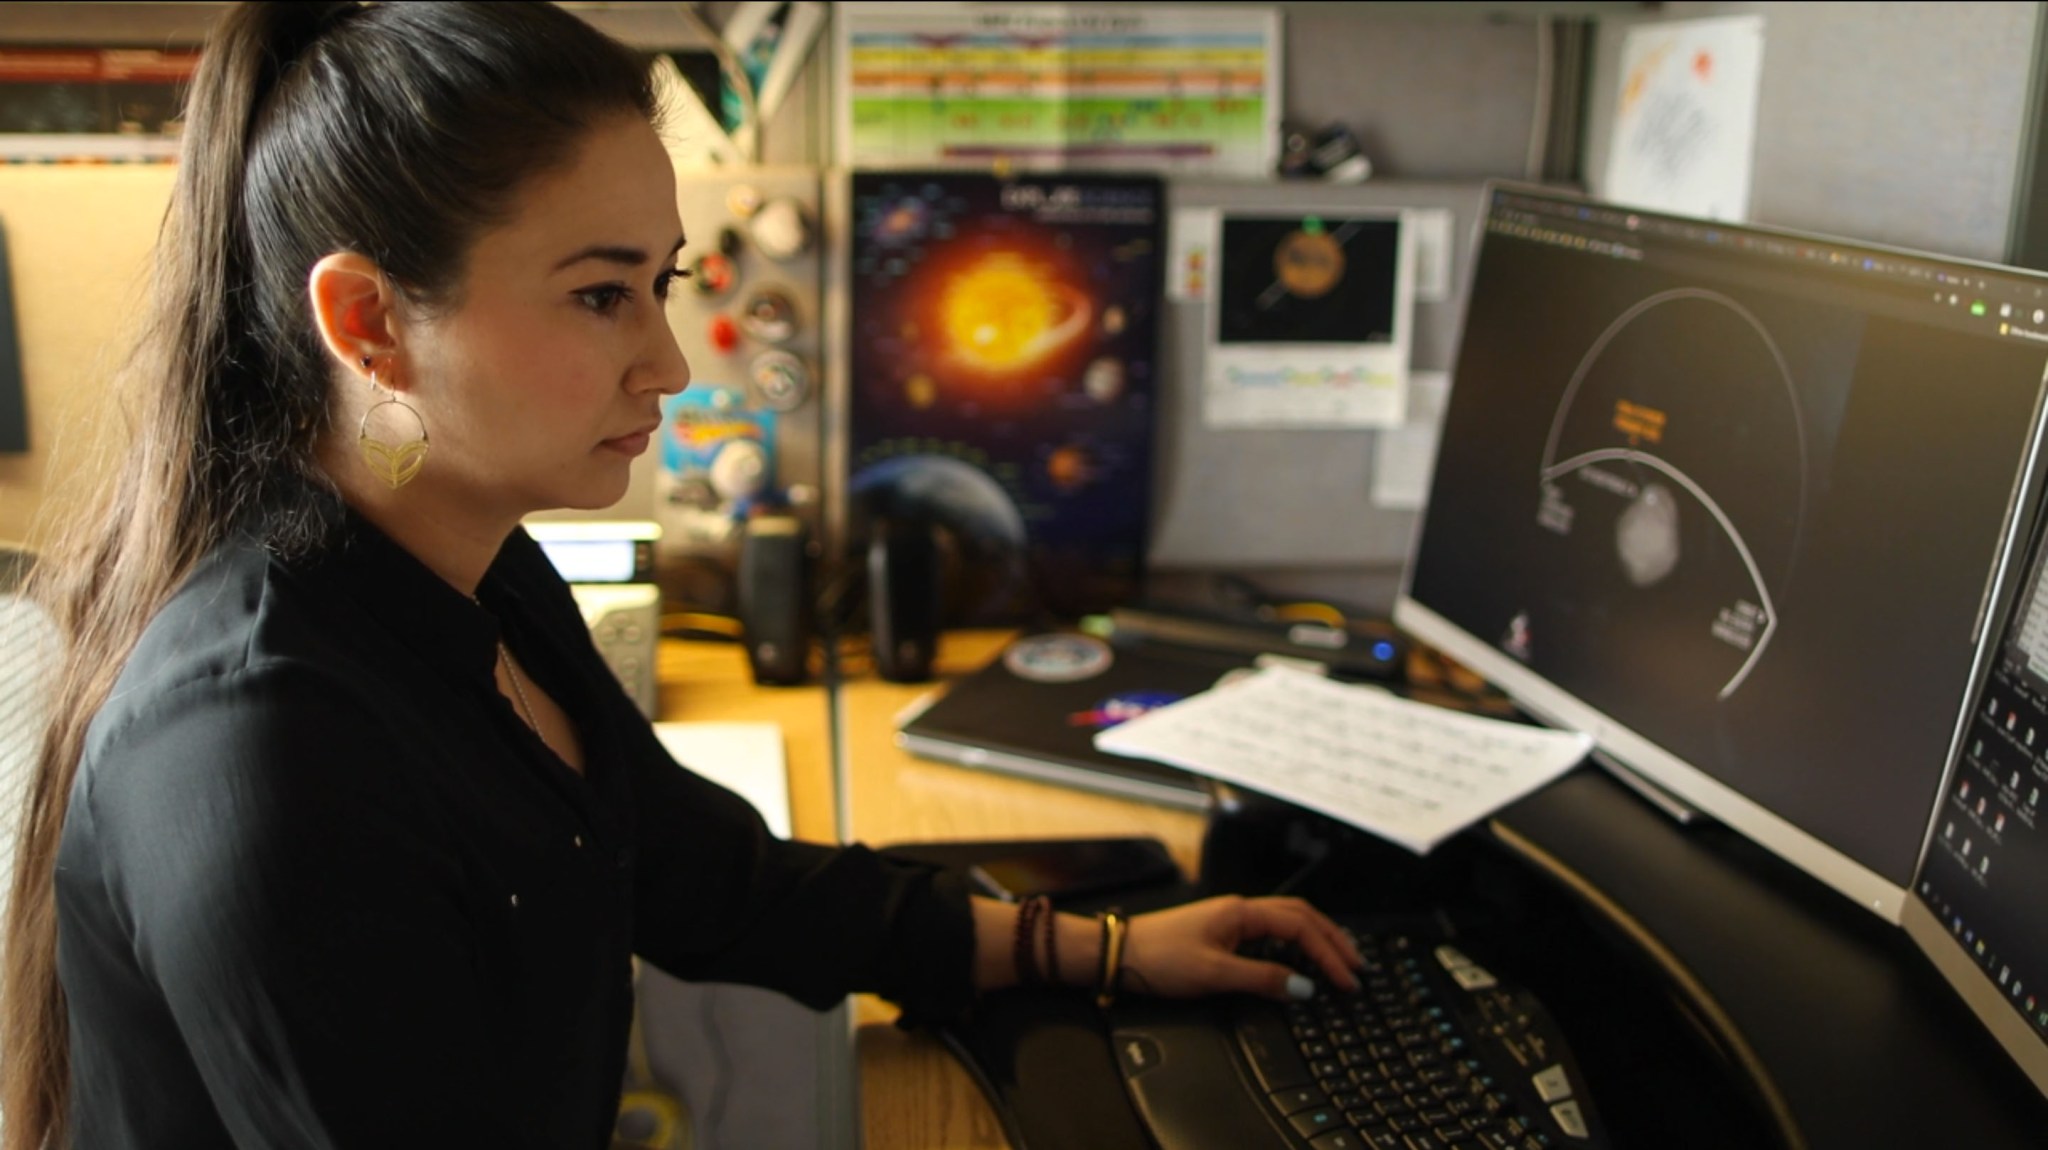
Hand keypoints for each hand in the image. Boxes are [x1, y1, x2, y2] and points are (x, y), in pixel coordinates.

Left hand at [1118, 896, 1362, 1001]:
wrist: (1118, 953)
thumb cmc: (1158, 959)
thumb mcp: (1213, 974)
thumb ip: (1262, 979)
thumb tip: (1304, 987)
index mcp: (1242, 912)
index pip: (1300, 926)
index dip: (1329, 952)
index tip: (1347, 979)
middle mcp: (1240, 910)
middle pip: (1300, 915)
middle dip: (1332, 938)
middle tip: (1357, 964)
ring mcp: (1231, 920)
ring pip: (1286, 920)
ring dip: (1316, 937)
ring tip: (1339, 959)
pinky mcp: (1222, 933)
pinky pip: (1270, 932)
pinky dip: (1294, 943)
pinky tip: (1300, 959)